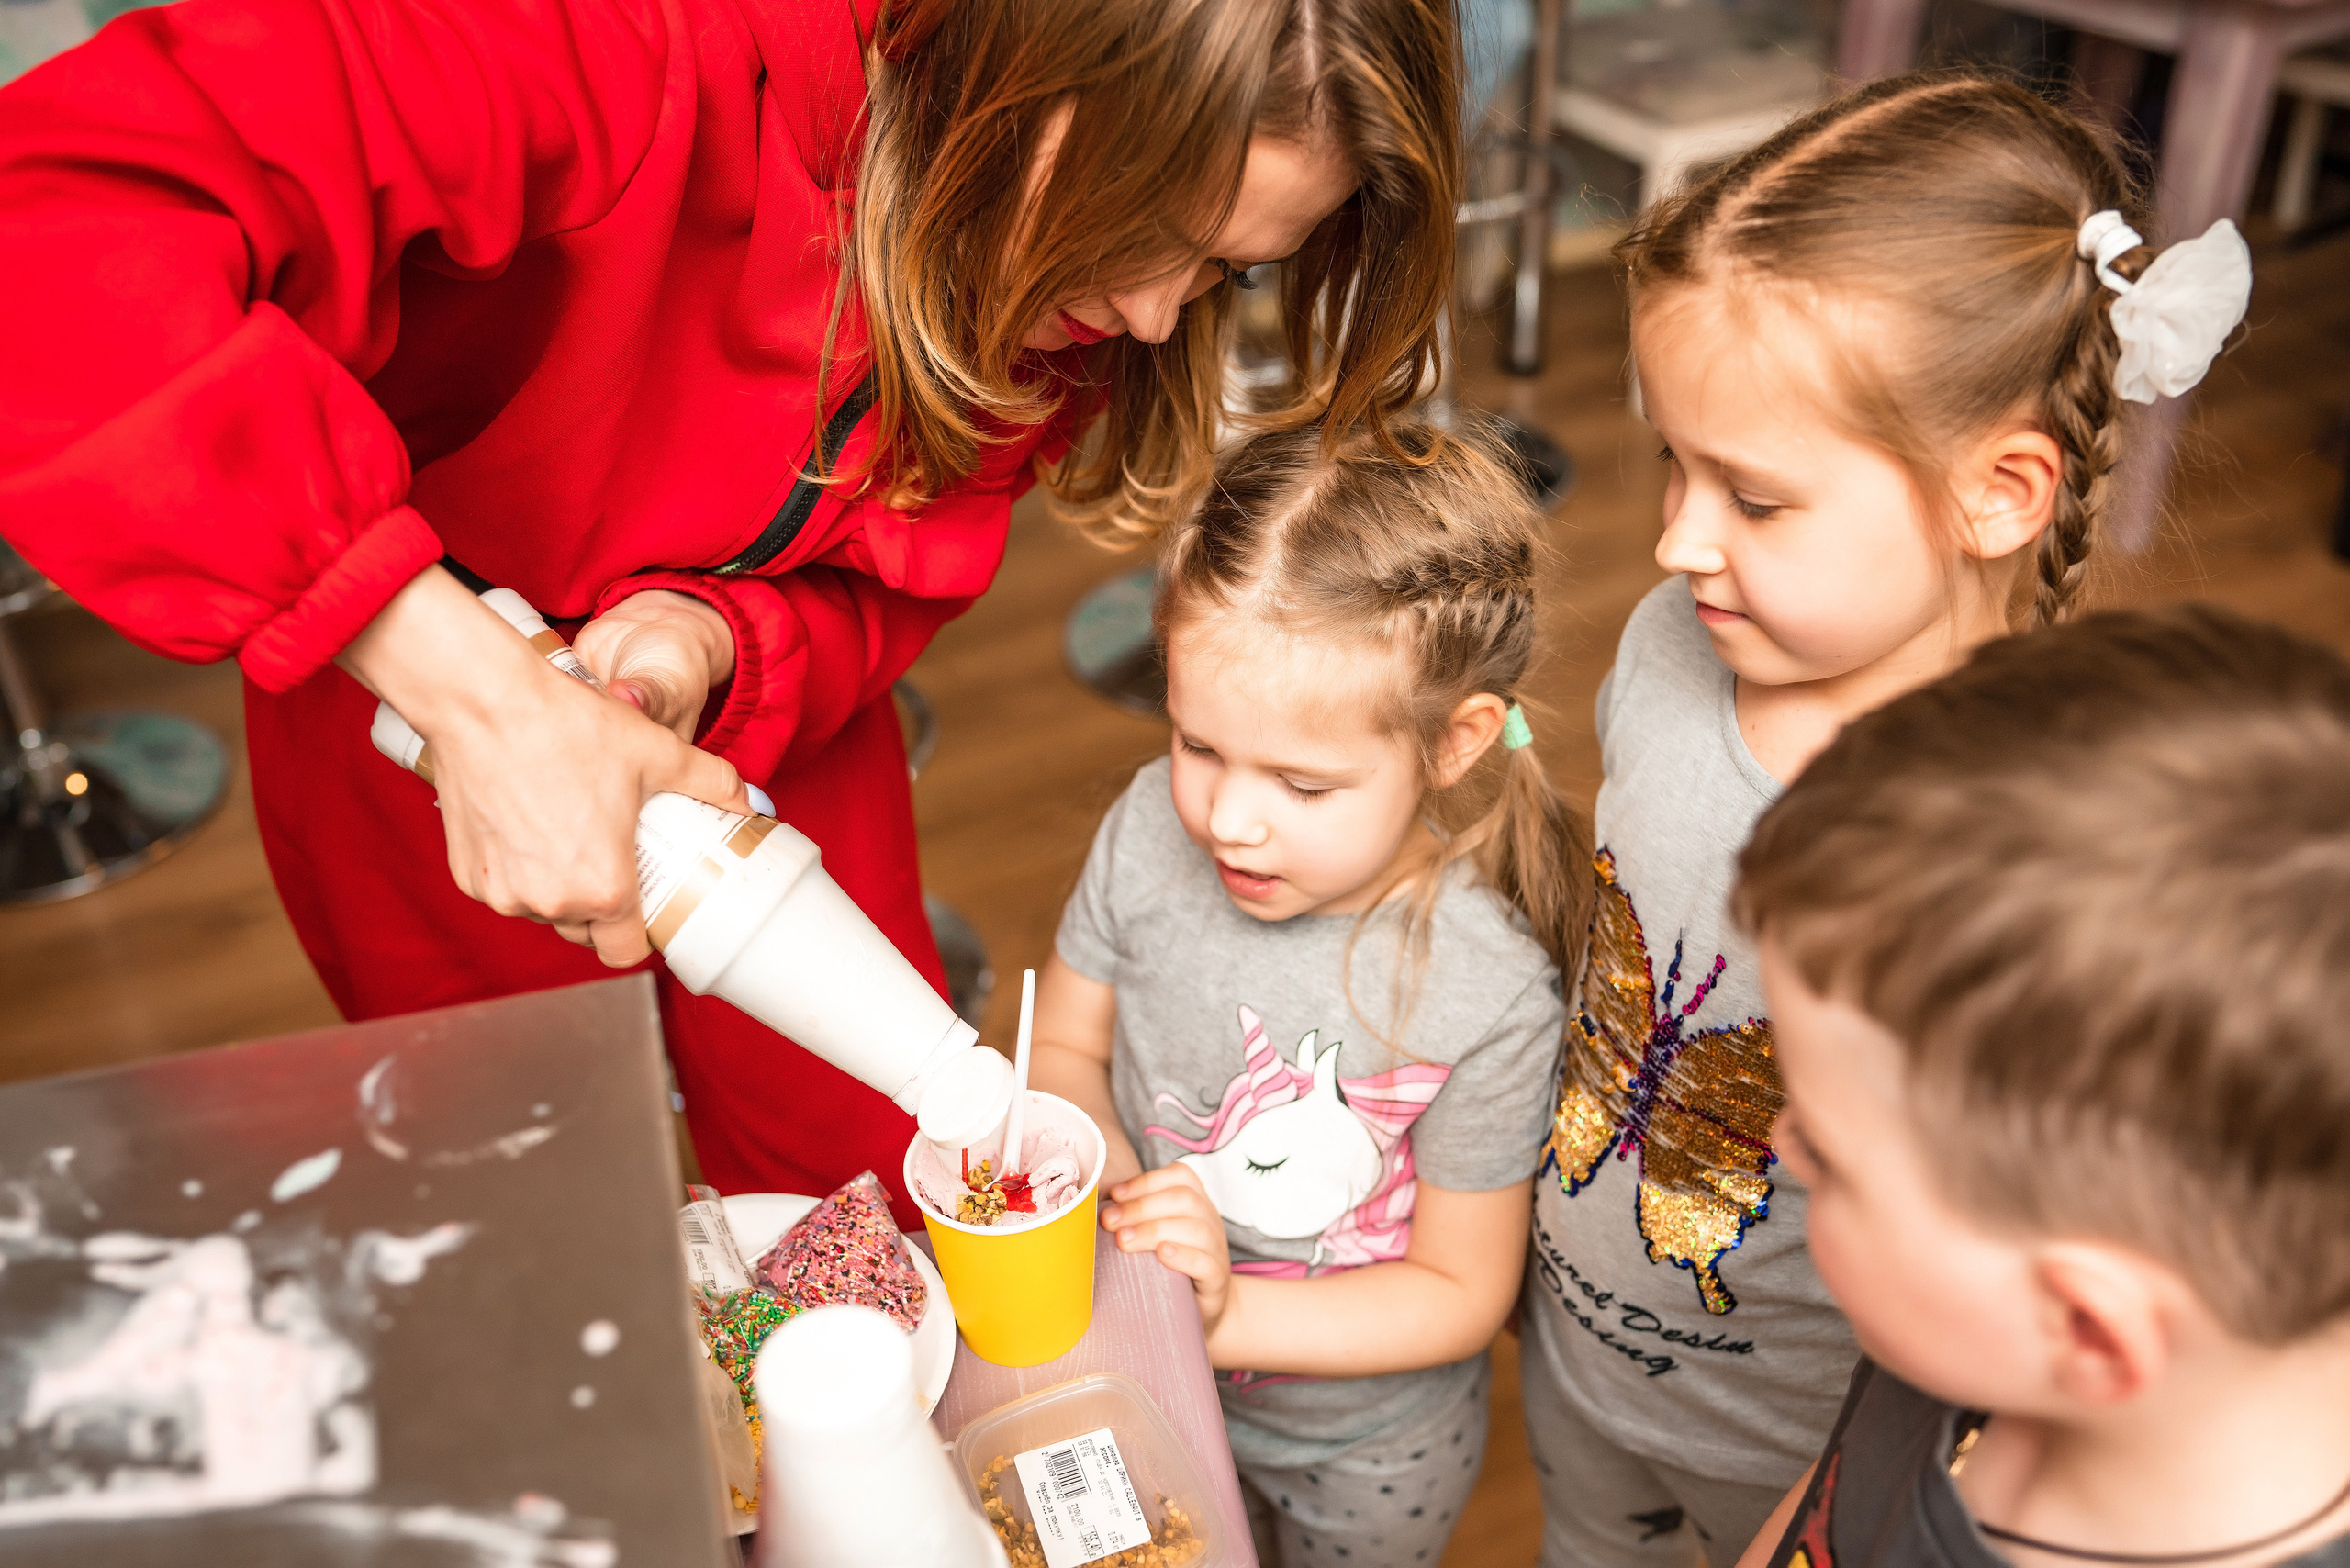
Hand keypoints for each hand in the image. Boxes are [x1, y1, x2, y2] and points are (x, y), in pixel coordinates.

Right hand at [340, 567, 751, 966]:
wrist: (484, 703)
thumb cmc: (568, 727)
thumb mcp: (657, 753)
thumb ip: (712, 784)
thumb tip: (748, 801)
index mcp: (603, 889)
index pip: (626, 952)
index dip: (642, 932)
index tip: (647, 902)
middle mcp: (549, 903)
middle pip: (586, 933)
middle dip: (604, 908)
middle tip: (615, 859)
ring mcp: (502, 893)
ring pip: (545, 912)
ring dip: (562, 890)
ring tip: (575, 838)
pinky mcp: (467, 876)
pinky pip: (507, 890)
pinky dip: (522, 872)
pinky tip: (534, 828)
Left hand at [1101, 1164, 1232, 1333]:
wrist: (1202, 1309)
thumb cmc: (1169, 1267)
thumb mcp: (1156, 1234)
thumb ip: (1136, 1218)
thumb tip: (1094, 1205)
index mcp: (1196, 1203)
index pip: (1180, 1176)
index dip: (1145, 1181)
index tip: (1114, 1195)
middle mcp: (1210, 1221)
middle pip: (1185, 1199)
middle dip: (1141, 1207)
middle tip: (1109, 1222)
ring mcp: (1217, 1250)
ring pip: (1197, 1229)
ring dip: (1155, 1230)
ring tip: (1123, 1241)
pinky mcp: (1217, 1280)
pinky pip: (1208, 1264)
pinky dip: (1184, 1256)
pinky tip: (1161, 1255)